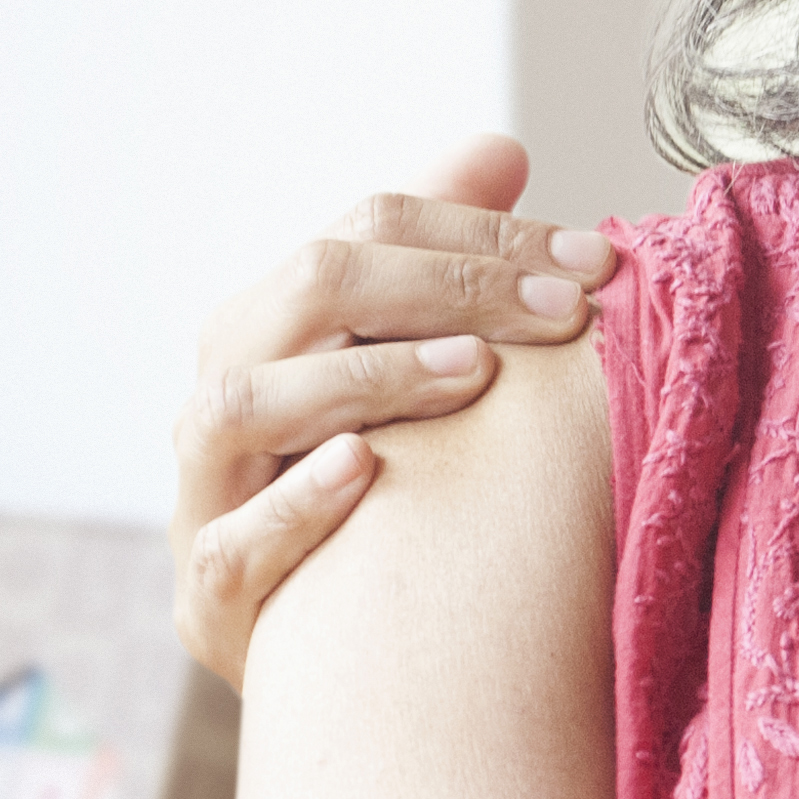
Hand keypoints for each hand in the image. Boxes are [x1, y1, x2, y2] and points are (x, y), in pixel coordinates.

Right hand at [173, 139, 617, 683]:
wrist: (343, 650)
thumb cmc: (393, 486)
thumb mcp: (417, 367)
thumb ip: (445, 260)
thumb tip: (499, 148)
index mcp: (272, 323)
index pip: (361, 233)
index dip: (476, 234)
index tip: (591, 260)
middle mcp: (225, 393)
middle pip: (302, 292)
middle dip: (441, 287)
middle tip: (561, 309)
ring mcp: (206, 495)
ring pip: (241, 403)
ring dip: (363, 375)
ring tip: (471, 372)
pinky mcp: (212, 600)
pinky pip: (228, 543)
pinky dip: (294, 504)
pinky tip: (364, 472)